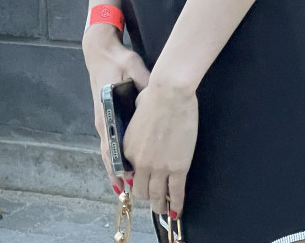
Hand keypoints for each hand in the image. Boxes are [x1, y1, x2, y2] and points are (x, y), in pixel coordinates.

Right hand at [83, 25, 150, 189]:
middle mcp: (102, 119)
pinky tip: (121, 168)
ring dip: (115, 169)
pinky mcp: (103, 117)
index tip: (126, 178)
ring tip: (123, 190)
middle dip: (118, 174)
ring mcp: (101, 120)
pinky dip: (113, 158)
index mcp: (107, 109)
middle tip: (128, 193)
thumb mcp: (133, 67)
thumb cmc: (118, 60)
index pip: (111, 142)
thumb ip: (143, 81)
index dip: (118, 162)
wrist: (100, 51)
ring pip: (106, 151)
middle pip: (108, 153)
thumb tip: (154, 92)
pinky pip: (107, 143)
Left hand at [122, 75, 197, 216]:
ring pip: (158, 196)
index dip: (136, 180)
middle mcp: (140, 163)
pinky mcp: (178, 168)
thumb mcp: (134, 114)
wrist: (170, 93)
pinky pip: (176, 193)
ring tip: (164, 210)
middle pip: (141, 190)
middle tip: (154, 197)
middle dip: (147, 195)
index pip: (128, 174)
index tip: (141, 183)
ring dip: (160, 205)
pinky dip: (177, 204)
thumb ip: (135, 129)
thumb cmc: (153, 96)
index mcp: (127, 149)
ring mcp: (159, 167)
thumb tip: (141, 130)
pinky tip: (177, 210)